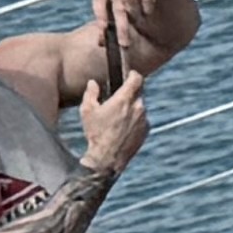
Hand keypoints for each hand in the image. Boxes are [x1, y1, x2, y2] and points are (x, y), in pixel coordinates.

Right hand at [76, 60, 152, 179]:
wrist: (107, 158)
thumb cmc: (95, 133)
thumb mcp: (87, 111)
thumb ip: (90, 93)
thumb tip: (93, 83)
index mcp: (124, 100)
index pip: (137, 78)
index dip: (133, 74)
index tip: (129, 74)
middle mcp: (138, 107)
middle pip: (139, 92)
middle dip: (130, 92)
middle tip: (119, 97)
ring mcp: (144, 119)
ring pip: (141, 106)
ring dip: (132, 107)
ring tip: (118, 116)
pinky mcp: (146, 130)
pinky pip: (142, 118)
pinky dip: (135, 119)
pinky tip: (123, 126)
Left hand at [89, 0, 180, 55]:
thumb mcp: (114, 5)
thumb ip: (108, 22)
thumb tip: (100, 43)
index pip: (99, 2)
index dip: (101, 17)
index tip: (104, 30)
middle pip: (117, 7)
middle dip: (121, 27)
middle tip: (125, 44)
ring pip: (130, 0)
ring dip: (134, 14)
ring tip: (140, 22)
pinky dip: (147, 5)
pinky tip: (148, 11)